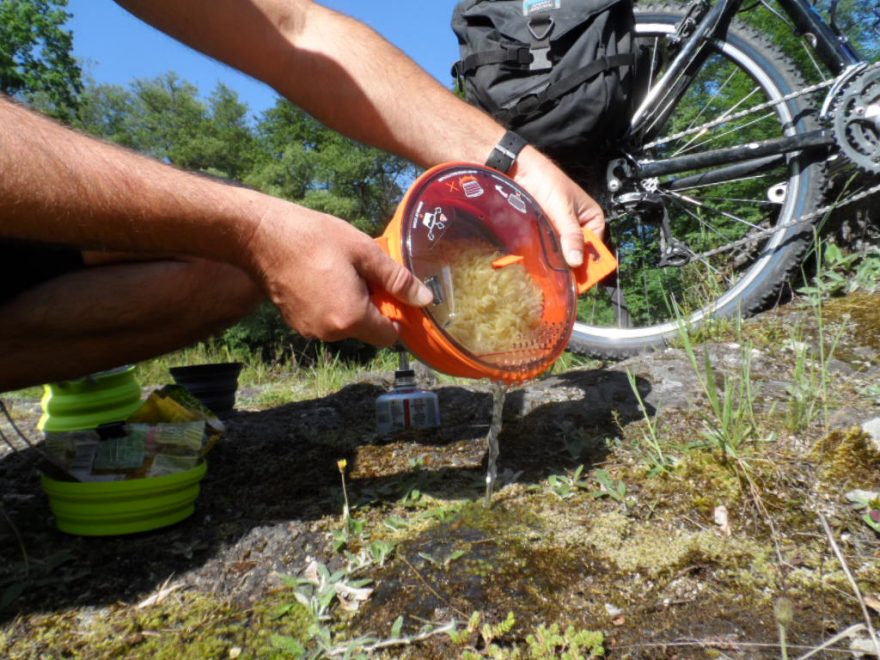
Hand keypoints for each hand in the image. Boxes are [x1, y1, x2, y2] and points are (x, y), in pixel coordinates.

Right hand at [244, 199, 432, 346]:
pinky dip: (329, 304)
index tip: (391, 291)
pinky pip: (325, 320)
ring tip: (338, 271)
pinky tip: (321, 276)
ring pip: (345, 325)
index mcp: (351, 319)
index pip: (389, 337)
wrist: (260, 236)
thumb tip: (426, 298)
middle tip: (361, 272)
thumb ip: (397, 280)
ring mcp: (309, 330)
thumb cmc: (315, 238)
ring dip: (350, 304)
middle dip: (371, 307)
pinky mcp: (295, 323)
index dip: (396, 316)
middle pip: (367, 330)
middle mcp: (330, 334)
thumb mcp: (364, 252)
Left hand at [512, 146, 604, 267]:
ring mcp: (560, 230)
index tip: (578, 278)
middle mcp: (578, 226)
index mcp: (592, 218)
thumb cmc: (547, 181)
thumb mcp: (562, 209)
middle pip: (578, 252)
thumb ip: (571, 235)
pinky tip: (539, 263)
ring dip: (556, 260)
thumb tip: (577, 261)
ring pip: (562, 251)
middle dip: (570, 262)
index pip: (594, 246)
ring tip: (549, 272)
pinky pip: (548, 247)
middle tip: (561, 277)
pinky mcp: (544, 231)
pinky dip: (545, 254)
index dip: (588, 262)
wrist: (520, 170)